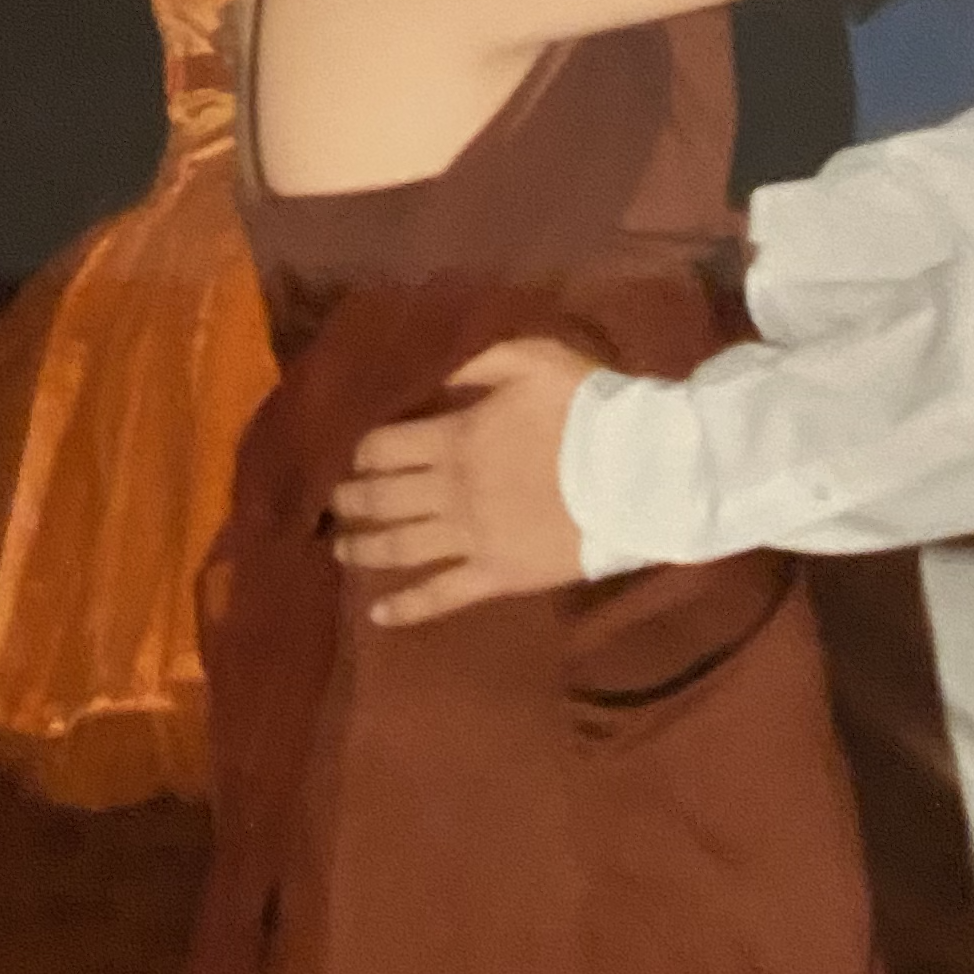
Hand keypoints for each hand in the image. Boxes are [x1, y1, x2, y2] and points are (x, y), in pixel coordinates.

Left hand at [327, 339, 598, 624]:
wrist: (641, 472)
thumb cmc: (590, 410)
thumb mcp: (532, 359)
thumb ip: (476, 360)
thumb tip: (433, 371)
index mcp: (453, 439)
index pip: (382, 446)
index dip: (359, 449)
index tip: (349, 454)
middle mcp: (449, 493)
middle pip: (380, 498)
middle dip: (348, 499)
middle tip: (332, 502)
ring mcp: (470, 539)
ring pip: (399, 548)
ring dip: (362, 548)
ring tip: (340, 548)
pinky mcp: (496, 576)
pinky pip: (442, 596)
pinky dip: (406, 608)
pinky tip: (379, 614)